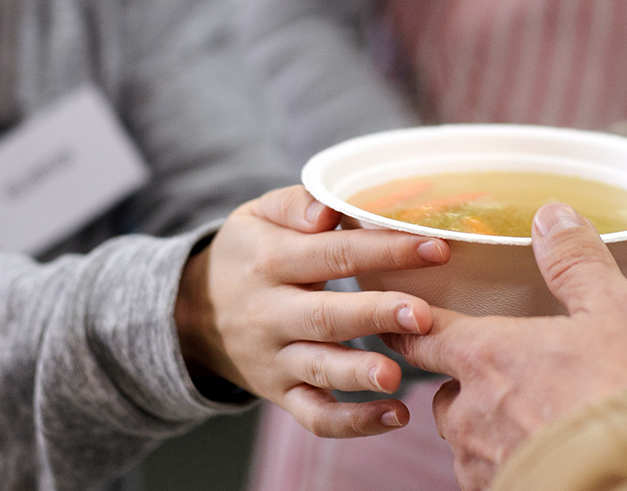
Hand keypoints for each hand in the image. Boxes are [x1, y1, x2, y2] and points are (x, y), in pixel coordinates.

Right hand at [175, 185, 449, 436]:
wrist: (190, 314)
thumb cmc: (246, 255)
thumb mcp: (256, 216)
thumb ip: (295, 204)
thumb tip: (328, 210)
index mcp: (270, 261)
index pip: (332, 253)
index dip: (384, 251)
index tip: (436, 249)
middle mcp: (270, 312)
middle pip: (325, 314)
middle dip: (375, 315)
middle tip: (421, 315)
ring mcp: (275, 358)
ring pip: (318, 368)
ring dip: (357, 373)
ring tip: (395, 376)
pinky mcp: (280, 393)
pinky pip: (314, 415)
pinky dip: (352, 423)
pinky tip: (395, 415)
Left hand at [387, 201, 626, 490]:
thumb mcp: (618, 310)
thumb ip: (578, 263)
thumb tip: (552, 217)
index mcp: (488, 356)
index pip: (427, 334)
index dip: (415, 325)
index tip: (402, 321)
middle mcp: (474, 415)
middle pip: (445, 396)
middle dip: (465, 387)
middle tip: (503, 379)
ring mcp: (488, 467)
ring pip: (469, 445)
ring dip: (489, 432)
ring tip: (535, 422)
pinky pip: (498, 480)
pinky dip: (517, 466)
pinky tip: (554, 459)